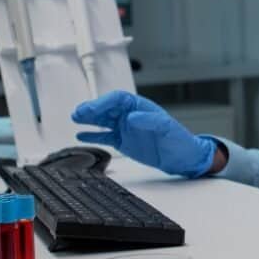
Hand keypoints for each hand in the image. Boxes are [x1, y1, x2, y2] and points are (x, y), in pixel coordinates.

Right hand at [71, 90, 215, 177]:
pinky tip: (81, 135)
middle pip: (107, 108)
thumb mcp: (167, 128)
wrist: (182, 158)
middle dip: (92, 109)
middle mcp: (131, 115)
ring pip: (103, 120)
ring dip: (89, 119)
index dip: (104, 102)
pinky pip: (104, 136)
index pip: (118, 99)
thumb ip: (150, 121)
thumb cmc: (179, 140)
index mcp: (140, 107)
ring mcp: (125, 128)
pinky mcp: (123, 141)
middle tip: (78, 113)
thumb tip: (132, 117)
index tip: (92, 108)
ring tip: (75, 118)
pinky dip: (93, 135)